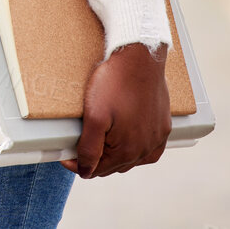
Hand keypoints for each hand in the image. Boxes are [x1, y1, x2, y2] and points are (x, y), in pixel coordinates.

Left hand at [62, 41, 171, 177]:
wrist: (140, 58)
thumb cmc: (115, 84)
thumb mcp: (94, 117)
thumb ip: (89, 148)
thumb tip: (85, 171)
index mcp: (128, 151)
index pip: (98, 170)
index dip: (78, 164)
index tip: (65, 155)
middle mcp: (146, 150)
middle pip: (114, 166)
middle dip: (95, 160)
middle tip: (79, 146)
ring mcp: (157, 138)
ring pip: (131, 159)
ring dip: (114, 155)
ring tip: (99, 142)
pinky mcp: (163, 127)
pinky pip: (148, 148)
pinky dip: (134, 149)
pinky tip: (126, 141)